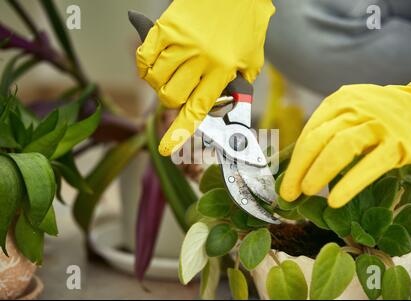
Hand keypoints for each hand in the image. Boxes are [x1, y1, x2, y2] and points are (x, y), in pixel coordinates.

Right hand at [136, 0, 274, 155]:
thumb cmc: (245, 25)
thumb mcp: (251, 59)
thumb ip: (239, 85)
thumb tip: (225, 105)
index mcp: (223, 70)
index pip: (197, 109)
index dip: (180, 131)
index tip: (166, 149)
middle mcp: (201, 58)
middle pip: (171, 97)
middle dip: (171, 100)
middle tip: (178, 89)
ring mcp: (181, 43)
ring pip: (155, 79)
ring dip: (157, 82)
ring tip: (168, 72)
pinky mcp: (166, 28)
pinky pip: (143, 56)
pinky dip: (143, 64)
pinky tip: (152, 61)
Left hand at [280, 55, 410, 207]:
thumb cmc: (383, 118)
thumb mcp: (353, 114)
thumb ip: (329, 132)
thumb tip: (298, 166)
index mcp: (339, 101)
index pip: (309, 133)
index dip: (294, 161)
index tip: (285, 182)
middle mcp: (355, 108)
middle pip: (317, 139)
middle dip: (299, 169)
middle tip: (289, 193)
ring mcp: (378, 124)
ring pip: (339, 148)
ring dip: (318, 172)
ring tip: (306, 192)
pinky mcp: (400, 142)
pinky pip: (370, 165)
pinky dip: (349, 184)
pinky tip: (335, 200)